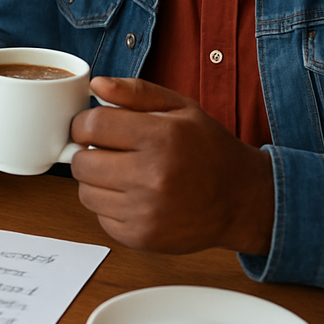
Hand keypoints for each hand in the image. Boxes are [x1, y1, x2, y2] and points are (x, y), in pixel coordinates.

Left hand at [69, 76, 274, 255]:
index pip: (91, 126)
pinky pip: (100, 217)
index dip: (84, 123)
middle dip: (87, 152)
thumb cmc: (208, 148)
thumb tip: (96, 85)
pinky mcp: (143, 238)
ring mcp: (146, 212)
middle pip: (82, 162)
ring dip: (96, 181)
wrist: (241, 199)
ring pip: (86, 192)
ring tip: (121, 173)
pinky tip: (132, 196)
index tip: (91, 126)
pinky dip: (109, 206)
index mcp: (160, 137)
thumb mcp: (179, 107)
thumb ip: (135, 92)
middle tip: (107, 150)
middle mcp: (152, 176)